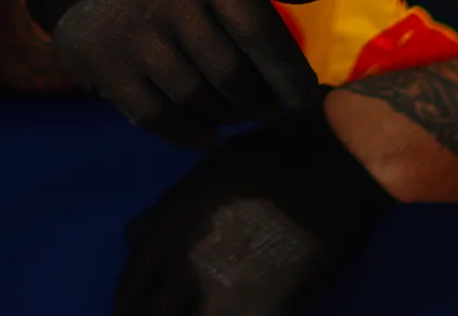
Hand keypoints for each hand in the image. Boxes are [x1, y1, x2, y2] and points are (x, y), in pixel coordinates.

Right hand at [28, 0, 337, 146]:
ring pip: (195, 98)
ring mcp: (127, 30)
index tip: (308, 101)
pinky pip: (155, 115)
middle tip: (273, 112)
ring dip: (226, 117)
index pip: (258, 28)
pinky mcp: (99, 62)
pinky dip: (187, 133)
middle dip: (260, 101)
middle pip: (229, 73)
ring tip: (239, 116)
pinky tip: (208, 135)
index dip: (288, 73)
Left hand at [115, 115, 389, 315]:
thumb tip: (132, 238)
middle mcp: (185, 272)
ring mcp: (225, 298)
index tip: (143, 311)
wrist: (330, 165)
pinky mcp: (269, 312)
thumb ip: (165, 214)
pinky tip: (252, 314)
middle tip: (178, 314)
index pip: (128, 297)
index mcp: (166, 236)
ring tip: (210, 313)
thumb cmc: (267, 158)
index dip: (132, 310)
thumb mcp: (202, 176)